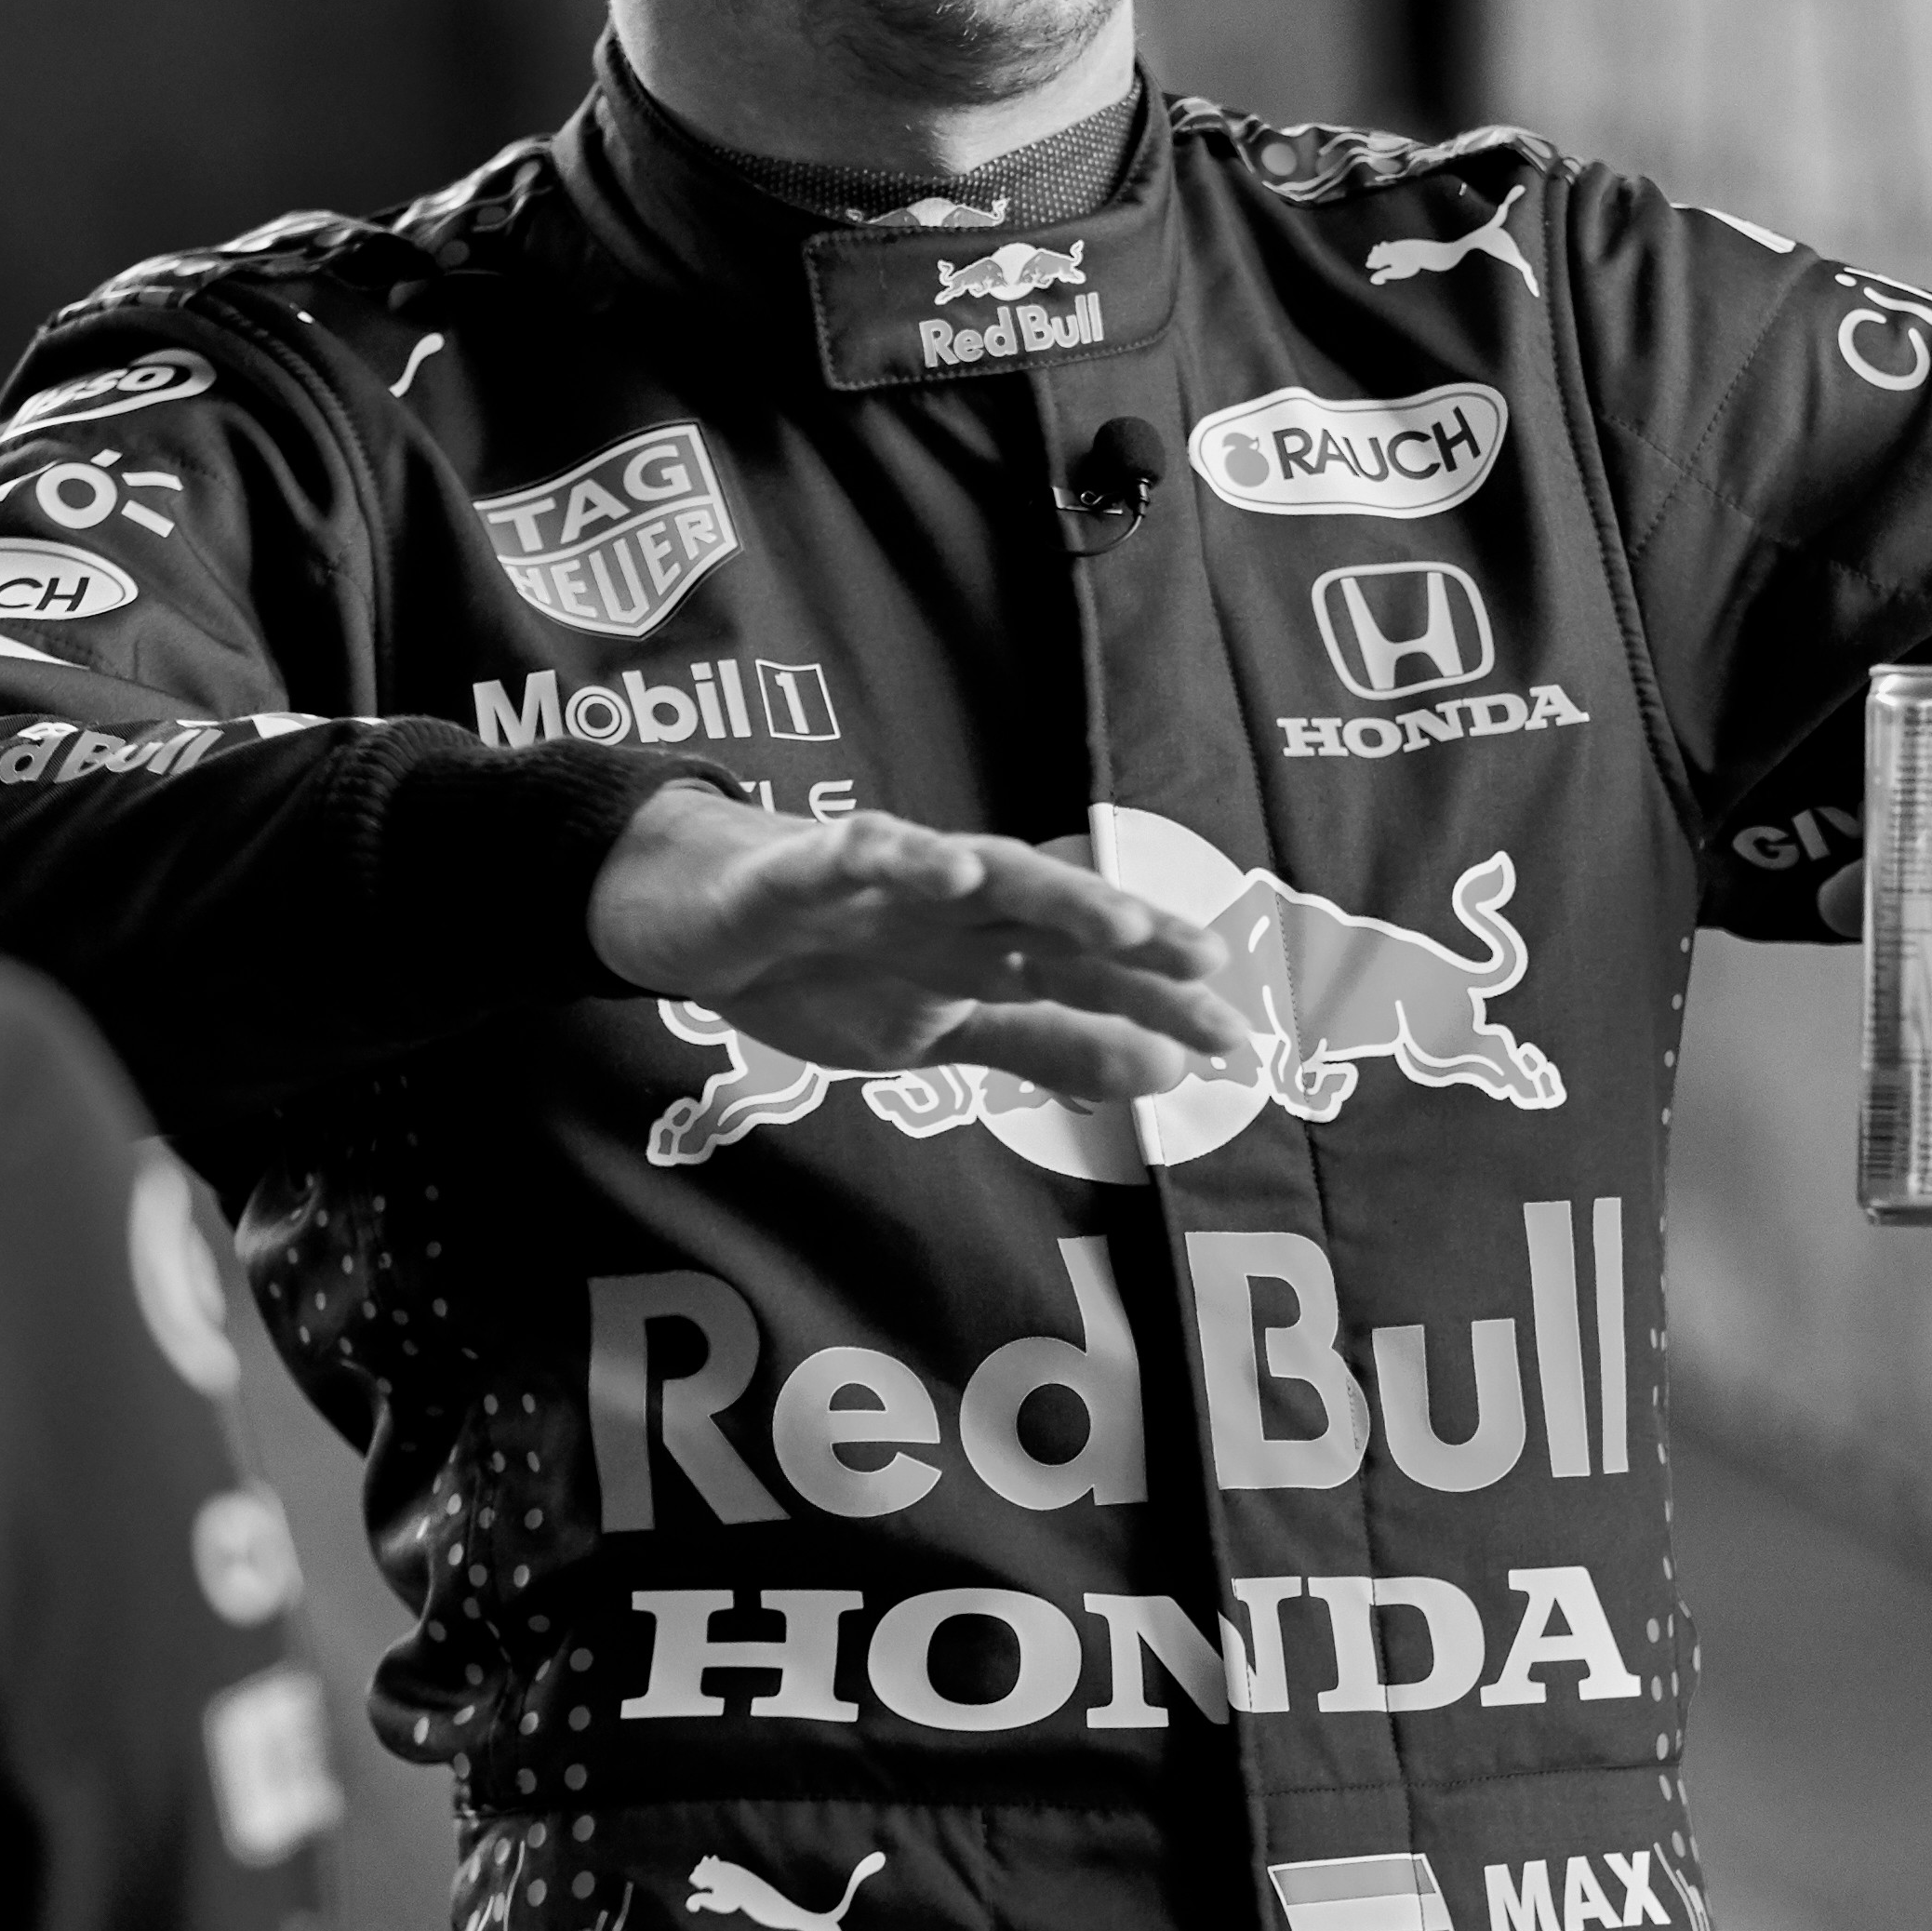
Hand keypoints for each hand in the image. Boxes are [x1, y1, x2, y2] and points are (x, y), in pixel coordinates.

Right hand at [587, 785, 1242, 1101]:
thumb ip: (1046, 1044)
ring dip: (1045, 890)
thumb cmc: (832, 964)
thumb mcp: (946, 1029)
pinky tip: (939, 867)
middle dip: (1128, 934)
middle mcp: (953, 904)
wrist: (696, 921)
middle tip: (1204, 959)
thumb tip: (1162, 1074)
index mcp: (987, 946)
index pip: (1087, 972)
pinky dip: (898, 857)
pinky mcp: (803, 868)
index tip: (1235, 1038)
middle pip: (1052, 914)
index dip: (1158, 998)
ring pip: (975, 873)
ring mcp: (883, 882)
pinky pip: (853, 855)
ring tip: (1109, 919)